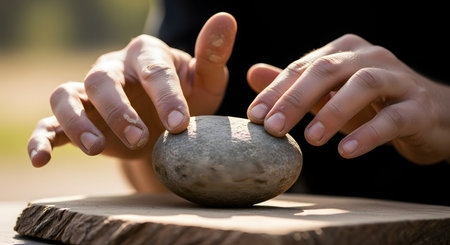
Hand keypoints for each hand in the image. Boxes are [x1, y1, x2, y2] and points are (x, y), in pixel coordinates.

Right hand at [28, 12, 236, 166]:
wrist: (168, 125)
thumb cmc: (189, 99)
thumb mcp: (206, 81)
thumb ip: (212, 54)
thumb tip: (226, 18)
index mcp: (146, 55)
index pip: (153, 70)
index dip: (166, 96)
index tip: (180, 124)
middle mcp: (113, 69)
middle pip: (103, 80)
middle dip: (119, 110)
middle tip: (140, 138)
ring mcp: (89, 93)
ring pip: (67, 96)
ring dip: (78, 122)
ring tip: (97, 149)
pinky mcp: (77, 118)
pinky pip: (50, 124)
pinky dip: (42, 139)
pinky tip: (41, 160)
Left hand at [247, 34, 449, 164]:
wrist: (430, 116)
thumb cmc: (372, 105)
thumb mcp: (329, 95)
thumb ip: (294, 85)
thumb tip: (252, 72)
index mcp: (344, 52)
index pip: (303, 67)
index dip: (277, 91)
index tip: (255, 116)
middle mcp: (370, 57)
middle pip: (328, 70)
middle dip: (297, 98)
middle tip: (274, 128)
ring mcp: (398, 79)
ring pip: (363, 85)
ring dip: (332, 111)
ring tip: (310, 139)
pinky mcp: (419, 106)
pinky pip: (393, 117)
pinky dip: (368, 134)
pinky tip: (345, 151)